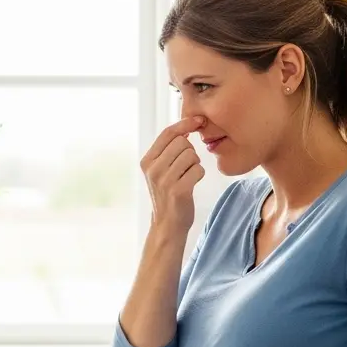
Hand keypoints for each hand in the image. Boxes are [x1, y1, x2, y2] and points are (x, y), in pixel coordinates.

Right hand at [140, 116, 206, 236]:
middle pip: (182, 142)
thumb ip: (168, 150)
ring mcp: (164, 180)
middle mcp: (153, 169)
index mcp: (147, 161)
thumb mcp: (160, 171)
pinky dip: (199, 175)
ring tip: (187, 176)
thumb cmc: (168, 195)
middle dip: (190, 152)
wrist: (167, 225)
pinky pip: (198, 169)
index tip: (199, 121)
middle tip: (186, 167)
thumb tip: (186, 127)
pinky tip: (191, 184)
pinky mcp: (178, 190)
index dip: (185, 124)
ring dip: (195, 164)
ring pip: (191, 155)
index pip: (167, 133)